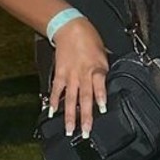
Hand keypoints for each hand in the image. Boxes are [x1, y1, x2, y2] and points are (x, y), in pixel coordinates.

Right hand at [49, 18, 108, 137]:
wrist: (70, 27)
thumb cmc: (89, 39)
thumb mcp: (104, 53)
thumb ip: (104, 71)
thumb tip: (107, 85)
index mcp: (96, 68)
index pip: (99, 84)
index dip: (100, 96)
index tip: (102, 109)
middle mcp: (83, 74)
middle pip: (84, 98)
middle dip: (85, 116)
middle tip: (85, 132)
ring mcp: (70, 75)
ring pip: (70, 99)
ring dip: (69, 115)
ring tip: (69, 130)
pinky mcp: (59, 73)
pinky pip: (56, 90)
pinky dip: (54, 101)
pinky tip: (52, 112)